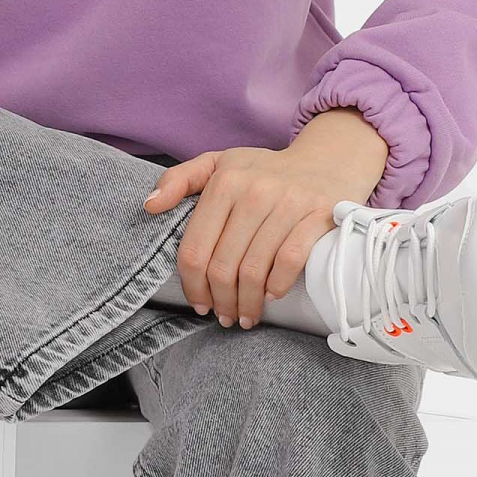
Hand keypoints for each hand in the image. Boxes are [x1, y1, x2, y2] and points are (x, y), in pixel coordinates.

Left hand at [143, 113, 389, 328]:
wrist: (328, 159)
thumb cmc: (265, 171)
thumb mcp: (220, 164)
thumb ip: (180, 180)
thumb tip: (149, 207)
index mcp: (225, 181)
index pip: (196, 248)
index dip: (193, 286)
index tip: (199, 303)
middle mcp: (254, 191)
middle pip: (223, 266)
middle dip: (220, 301)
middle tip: (223, 316)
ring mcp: (288, 202)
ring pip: (254, 270)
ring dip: (246, 303)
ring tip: (245, 316)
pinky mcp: (318, 214)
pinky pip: (289, 261)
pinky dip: (277, 285)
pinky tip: (270, 296)